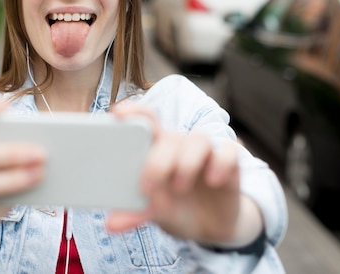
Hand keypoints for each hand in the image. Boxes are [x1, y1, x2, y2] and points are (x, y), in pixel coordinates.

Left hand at [106, 102, 261, 246]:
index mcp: (156, 149)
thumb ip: (135, 213)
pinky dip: (221, 163)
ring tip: (179, 188)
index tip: (119, 115)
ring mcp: (205, 154)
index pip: (146, 120)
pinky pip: (228, 152)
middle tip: (148, 188)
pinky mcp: (229, 165)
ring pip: (199, 140)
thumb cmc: (174, 207)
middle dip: (157, 161)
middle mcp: (180, 146)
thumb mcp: (154, 211)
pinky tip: (213, 181)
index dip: (135, 112)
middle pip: (170, 137)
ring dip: (187, 163)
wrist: (209, 226)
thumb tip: (110, 225)